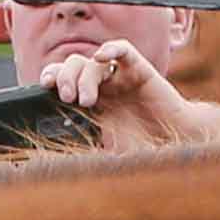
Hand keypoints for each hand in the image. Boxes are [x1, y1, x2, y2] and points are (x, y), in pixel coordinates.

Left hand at [46, 37, 194, 144]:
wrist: (176, 141)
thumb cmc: (143, 147)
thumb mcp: (107, 153)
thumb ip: (85, 155)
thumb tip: (59, 169)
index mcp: (91, 101)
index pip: (63, 79)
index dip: (51, 77)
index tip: (42, 87)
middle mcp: (102, 85)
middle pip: (73, 65)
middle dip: (64, 76)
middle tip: (65, 96)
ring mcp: (119, 76)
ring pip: (92, 61)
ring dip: (84, 76)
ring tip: (87, 99)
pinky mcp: (139, 70)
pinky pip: (123, 50)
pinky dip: (111, 49)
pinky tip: (102, 57)